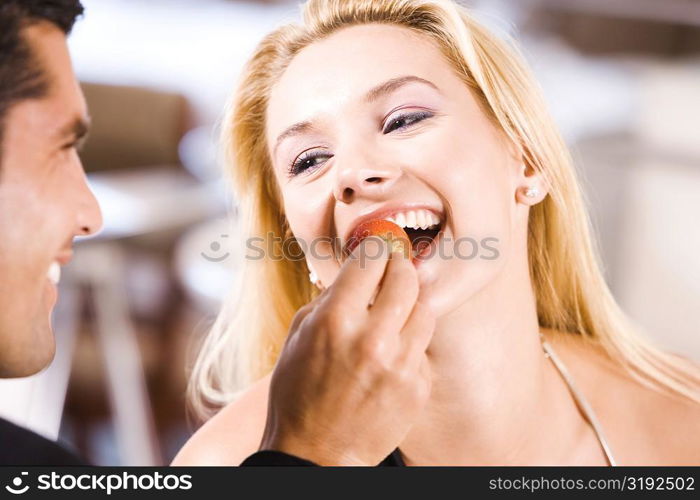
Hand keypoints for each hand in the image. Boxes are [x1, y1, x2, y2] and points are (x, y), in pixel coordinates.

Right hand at [258, 236, 435, 464]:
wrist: (317, 454)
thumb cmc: (298, 393)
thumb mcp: (298, 337)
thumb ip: (329, 299)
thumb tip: (355, 271)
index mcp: (336, 321)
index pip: (371, 258)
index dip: (375, 246)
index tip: (377, 245)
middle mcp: (372, 339)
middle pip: (406, 276)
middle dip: (398, 266)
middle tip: (392, 269)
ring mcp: (401, 365)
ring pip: (425, 308)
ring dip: (409, 303)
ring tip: (393, 311)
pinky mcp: (418, 386)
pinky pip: (424, 346)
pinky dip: (411, 341)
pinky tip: (392, 352)